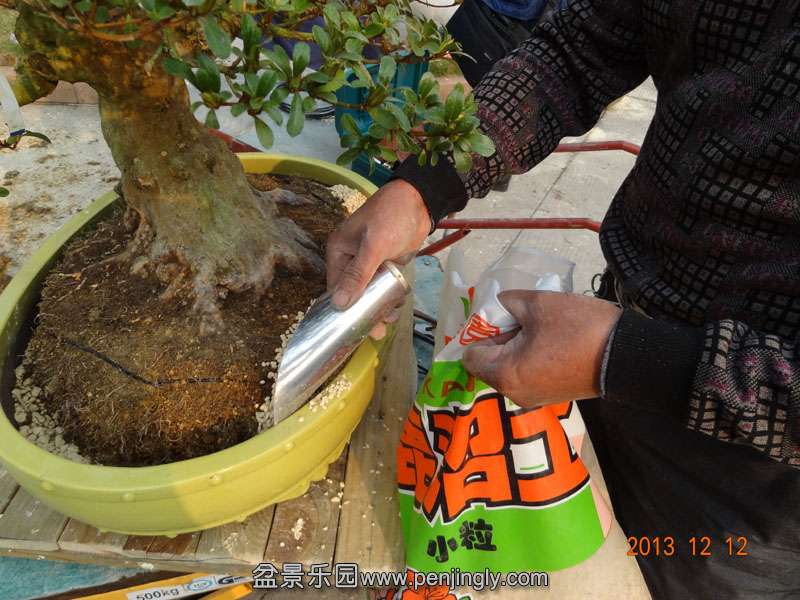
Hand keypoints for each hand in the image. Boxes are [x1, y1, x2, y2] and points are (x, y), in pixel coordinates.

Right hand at [326, 178, 430, 337]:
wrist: (419, 200)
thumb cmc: (391, 218)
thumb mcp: (373, 246)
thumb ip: (357, 275)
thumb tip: (338, 304)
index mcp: (338, 252)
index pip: (335, 287)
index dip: (343, 309)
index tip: (353, 329)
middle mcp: (349, 258)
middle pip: (351, 292)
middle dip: (363, 311)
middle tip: (377, 331)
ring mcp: (368, 262)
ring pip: (368, 291)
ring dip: (377, 306)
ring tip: (390, 320)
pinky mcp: (385, 263)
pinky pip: (382, 285)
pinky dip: (387, 296)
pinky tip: (396, 308)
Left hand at [462, 290, 621, 405]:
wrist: (627, 356)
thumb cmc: (578, 329)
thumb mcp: (539, 304)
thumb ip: (508, 302)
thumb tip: (498, 305)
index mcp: (505, 375)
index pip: (471, 356)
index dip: (480, 332)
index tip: (499, 317)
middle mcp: (513, 393)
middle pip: (489, 362)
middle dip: (499, 338)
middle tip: (522, 317)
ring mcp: (533, 398)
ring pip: (509, 367)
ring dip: (516, 346)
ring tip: (539, 327)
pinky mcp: (550, 396)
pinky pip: (527, 374)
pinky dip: (530, 356)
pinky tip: (550, 340)